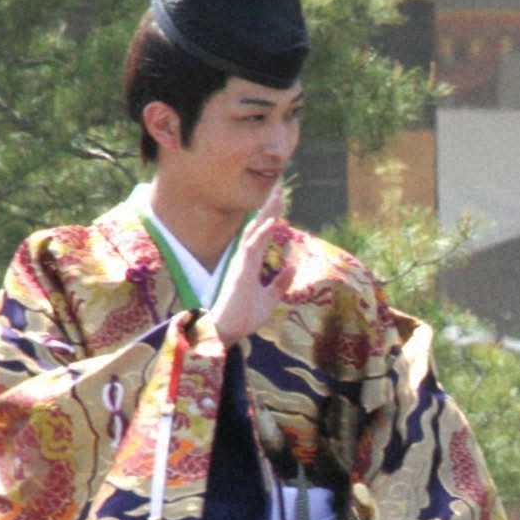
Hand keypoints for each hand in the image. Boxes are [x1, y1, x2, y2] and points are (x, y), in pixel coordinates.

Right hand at [210, 186, 297, 347]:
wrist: (227, 332)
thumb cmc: (244, 317)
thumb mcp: (269, 299)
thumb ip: (279, 283)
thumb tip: (291, 267)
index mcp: (251, 264)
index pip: (263, 235)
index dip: (271, 217)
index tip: (279, 199)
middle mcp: (245, 259)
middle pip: (258, 227)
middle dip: (268, 207)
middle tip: (278, 187)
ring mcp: (241, 264)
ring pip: (254, 232)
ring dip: (265, 214)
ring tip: (276, 195)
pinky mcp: (240, 272)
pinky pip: (251, 248)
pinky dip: (261, 234)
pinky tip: (270, 221)